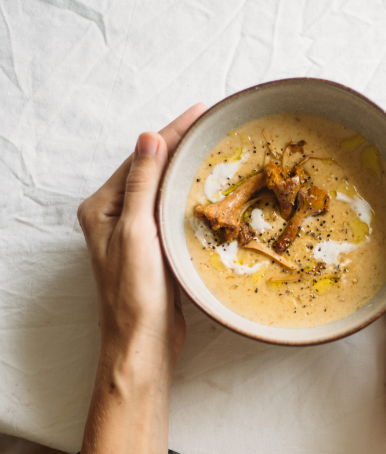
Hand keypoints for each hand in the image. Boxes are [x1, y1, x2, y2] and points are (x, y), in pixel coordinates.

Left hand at [78, 103, 206, 453]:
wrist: (143, 342)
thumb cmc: (134, 293)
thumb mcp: (136, 232)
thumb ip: (143, 185)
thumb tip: (150, 137)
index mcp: (103, 208)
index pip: (141, 158)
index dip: (171, 133)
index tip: (201, 111)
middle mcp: (115, 217)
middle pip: (151, 169)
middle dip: (181, 146)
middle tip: (213, 123)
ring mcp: (135, 233)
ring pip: (163, 190)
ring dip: (187, 169)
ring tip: (215, 147)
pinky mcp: (154, 249)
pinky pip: (172, 212)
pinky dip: (190, 197)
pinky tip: (210, 189)